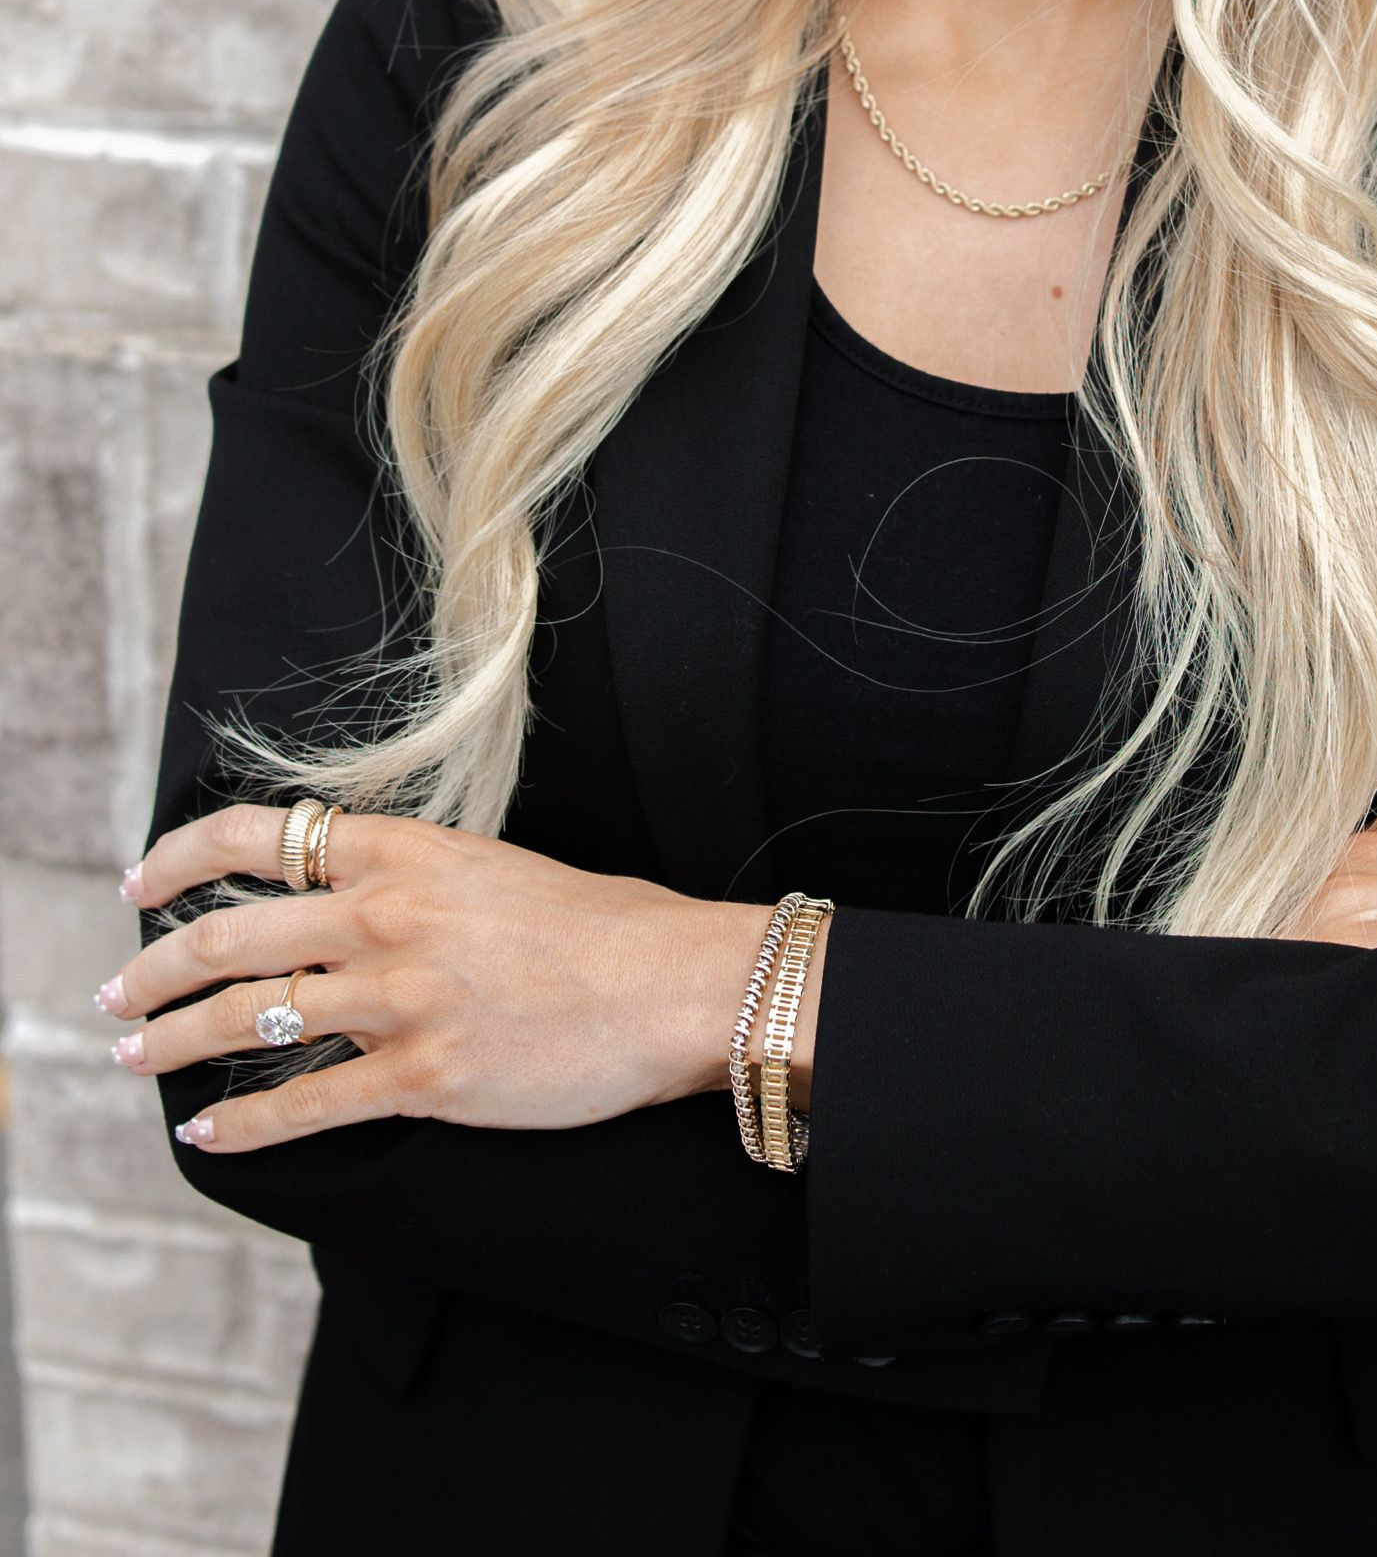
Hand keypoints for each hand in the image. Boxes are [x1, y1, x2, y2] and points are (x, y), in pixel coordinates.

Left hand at [99, 807, 802, 1154]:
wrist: (669, 984)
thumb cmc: (601, 925)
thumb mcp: (493, 868)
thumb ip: (415, 882)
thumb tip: (348, 904)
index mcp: (405, 852)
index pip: (260, 835)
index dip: (181, 858)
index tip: (142, 883)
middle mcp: (385, 917)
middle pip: (228, 937)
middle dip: (152, 970)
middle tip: (116, 994)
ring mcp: (399, 1000)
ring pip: (245, 1020)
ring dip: (171, 1044)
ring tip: (133, 1058)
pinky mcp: (422, 1077)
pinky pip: (305, 1105)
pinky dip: (243, 1125)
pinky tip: (210, 1132)